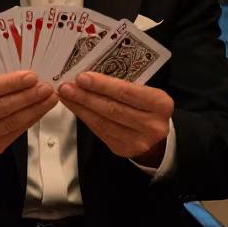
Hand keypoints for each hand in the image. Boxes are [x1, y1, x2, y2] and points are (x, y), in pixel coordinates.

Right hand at [0, 71, 57, 172]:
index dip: (10, 83)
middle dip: (27, 96)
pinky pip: (14, 133)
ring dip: (34, 109)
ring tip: (49, 98)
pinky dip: (30, 120)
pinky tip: (40, 110)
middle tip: (46, 87)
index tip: (31, 77)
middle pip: (0, 107)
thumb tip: (24, 78)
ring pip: (10, 122)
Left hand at [58, 72, 172, 165]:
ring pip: (103, 122)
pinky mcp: (124, 149)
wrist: (158, 139)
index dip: (103, 85)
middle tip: (67, 86)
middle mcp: (152, 124)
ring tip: (66, 95)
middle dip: (86, 96)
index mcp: (160, 103)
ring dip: (81, 107)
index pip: (127, 92)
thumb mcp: (146, 93)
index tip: (82, 77)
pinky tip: (75, 107)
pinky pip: (100, 132)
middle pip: (113, 108)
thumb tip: (90, 77)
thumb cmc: (148, 108)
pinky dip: (85, 118)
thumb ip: (125, 87)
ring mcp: (138, 140)